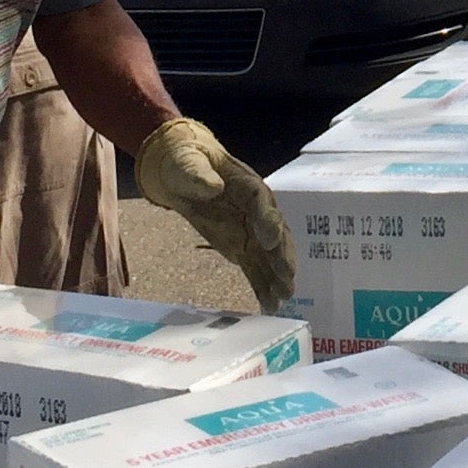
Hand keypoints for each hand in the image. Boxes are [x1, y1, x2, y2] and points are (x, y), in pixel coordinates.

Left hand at [135, 119, 296, 314]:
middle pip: (274, 230)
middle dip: (281, 255)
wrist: (180, 170)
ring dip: (278, 276)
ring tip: (285, 298)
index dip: (267, 220)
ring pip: (269, 254)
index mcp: (245, 183)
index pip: (261, 201)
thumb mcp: (184, 161)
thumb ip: (197, 174)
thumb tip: (212, 186)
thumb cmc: (184, 160)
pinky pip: (255, 268)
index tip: (270, 240)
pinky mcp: (241, 246)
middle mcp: (255, 209)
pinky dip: (263, 286)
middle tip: (287, 277)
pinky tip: (270, 306)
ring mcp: (251, 229)